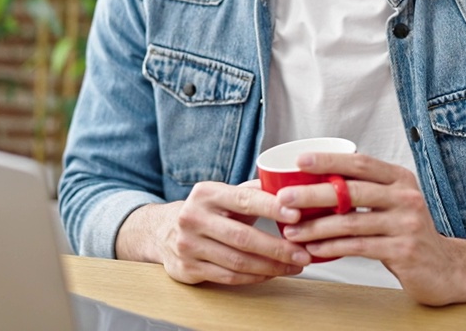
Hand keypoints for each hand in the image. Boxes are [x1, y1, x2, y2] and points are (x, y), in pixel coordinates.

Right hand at [116, 180, 311, 284]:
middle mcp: (193, 218)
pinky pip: (228, 277)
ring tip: (294, 266)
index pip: (243, 199)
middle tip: (303, 253)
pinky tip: (271, 273)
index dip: (271, 207)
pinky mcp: (188, 268)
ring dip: (271, 267)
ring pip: (237, 261)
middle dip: (278, 248)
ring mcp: (188, 245)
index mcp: (205, 194)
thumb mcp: (222, 194)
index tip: (296, 214)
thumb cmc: (205, 212)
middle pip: (243, 237)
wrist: (162, 231)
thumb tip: (288, 187)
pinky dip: (254, 277)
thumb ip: (252, 191)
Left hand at [273, 152, 465, 304]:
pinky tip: (313, 249)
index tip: (299, 161)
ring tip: (291, 230)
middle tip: (284, 198)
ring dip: (315, 227)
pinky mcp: (403, 250)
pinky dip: (332, 248)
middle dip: (312, 194)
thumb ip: (364, 190)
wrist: (446, 268)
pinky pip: (358, 247)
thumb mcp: (392, 203)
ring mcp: (406, 224)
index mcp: (399, 178)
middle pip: (351, 191)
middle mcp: (405, 197)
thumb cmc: (408, 232)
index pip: (360, 162)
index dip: (329, 160)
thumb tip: (314, 181)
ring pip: (350, 222)